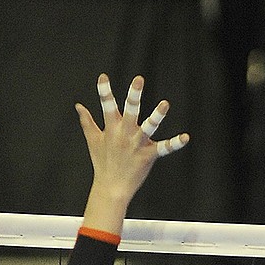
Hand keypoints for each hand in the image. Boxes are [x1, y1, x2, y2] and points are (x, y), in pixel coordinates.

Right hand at [76, 74, 187, 236]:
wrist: (111, 188)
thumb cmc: (102, 162)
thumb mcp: (93, 140)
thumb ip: (87, 121)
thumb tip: (78, 105)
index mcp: (111, 128)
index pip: (106, 106)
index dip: (104, 91)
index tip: (103, 76)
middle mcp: (124, 134)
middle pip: (129, 112)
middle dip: (133, 96)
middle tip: (138, 80)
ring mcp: (137, 145)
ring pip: (148, 128)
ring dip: (156, 116)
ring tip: (165, 104)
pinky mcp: (148, 156)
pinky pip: (164, 149)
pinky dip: (175, 144)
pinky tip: (185, 137)